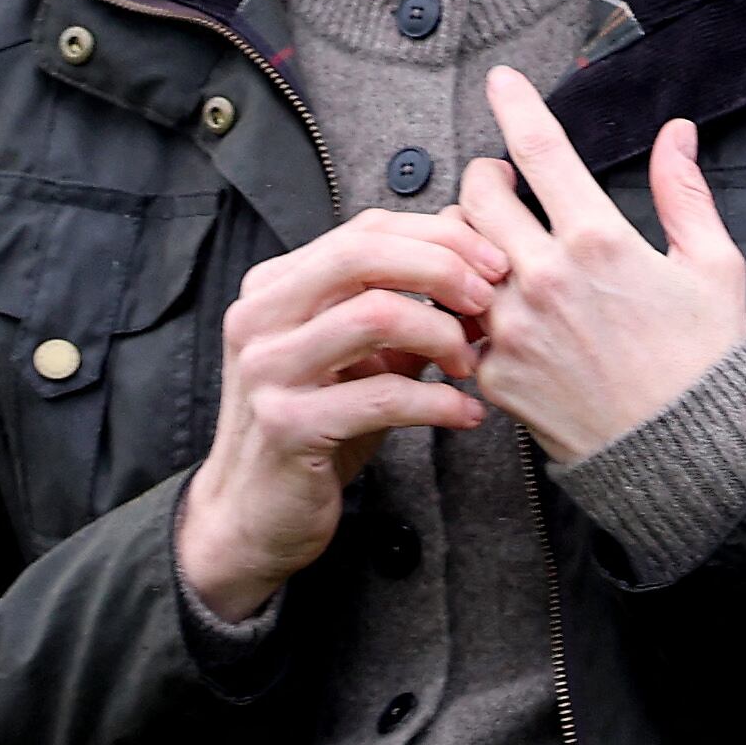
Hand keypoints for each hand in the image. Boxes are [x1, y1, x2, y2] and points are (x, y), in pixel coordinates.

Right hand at [174, 208, 510, 619]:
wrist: (253, 514)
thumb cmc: (316, 426)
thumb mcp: (358, 357)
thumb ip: (404, 306)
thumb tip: (473, 254)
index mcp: (274, 286)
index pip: (365, 230)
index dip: (439, 236)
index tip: (492, 262)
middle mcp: (259, 317)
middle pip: (364, 253)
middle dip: (443, 267)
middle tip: (488, 299)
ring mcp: (267, 370)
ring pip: (375, 315)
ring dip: (443, 335)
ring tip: (469, 364)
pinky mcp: (287, 425)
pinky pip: (382, 396)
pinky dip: (439, 402)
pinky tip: (467, 414)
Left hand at [453, 72, 745, 461]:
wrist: (683, 457)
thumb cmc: (705, 362)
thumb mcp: (714, 267)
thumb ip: (685, 192)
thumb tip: (678, 133)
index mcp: (599, 240)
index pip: (540, 150)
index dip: (514, 104)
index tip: (500, 80)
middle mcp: (545, 277)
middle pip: (478, 195)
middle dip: (485, 176)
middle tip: (501, 181)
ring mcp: (512, 328)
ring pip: (454, 257)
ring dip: (467, 241)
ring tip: (492, 246)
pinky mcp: (494, 374)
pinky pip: (457, 322)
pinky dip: (465, 306)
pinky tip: (488, 307)